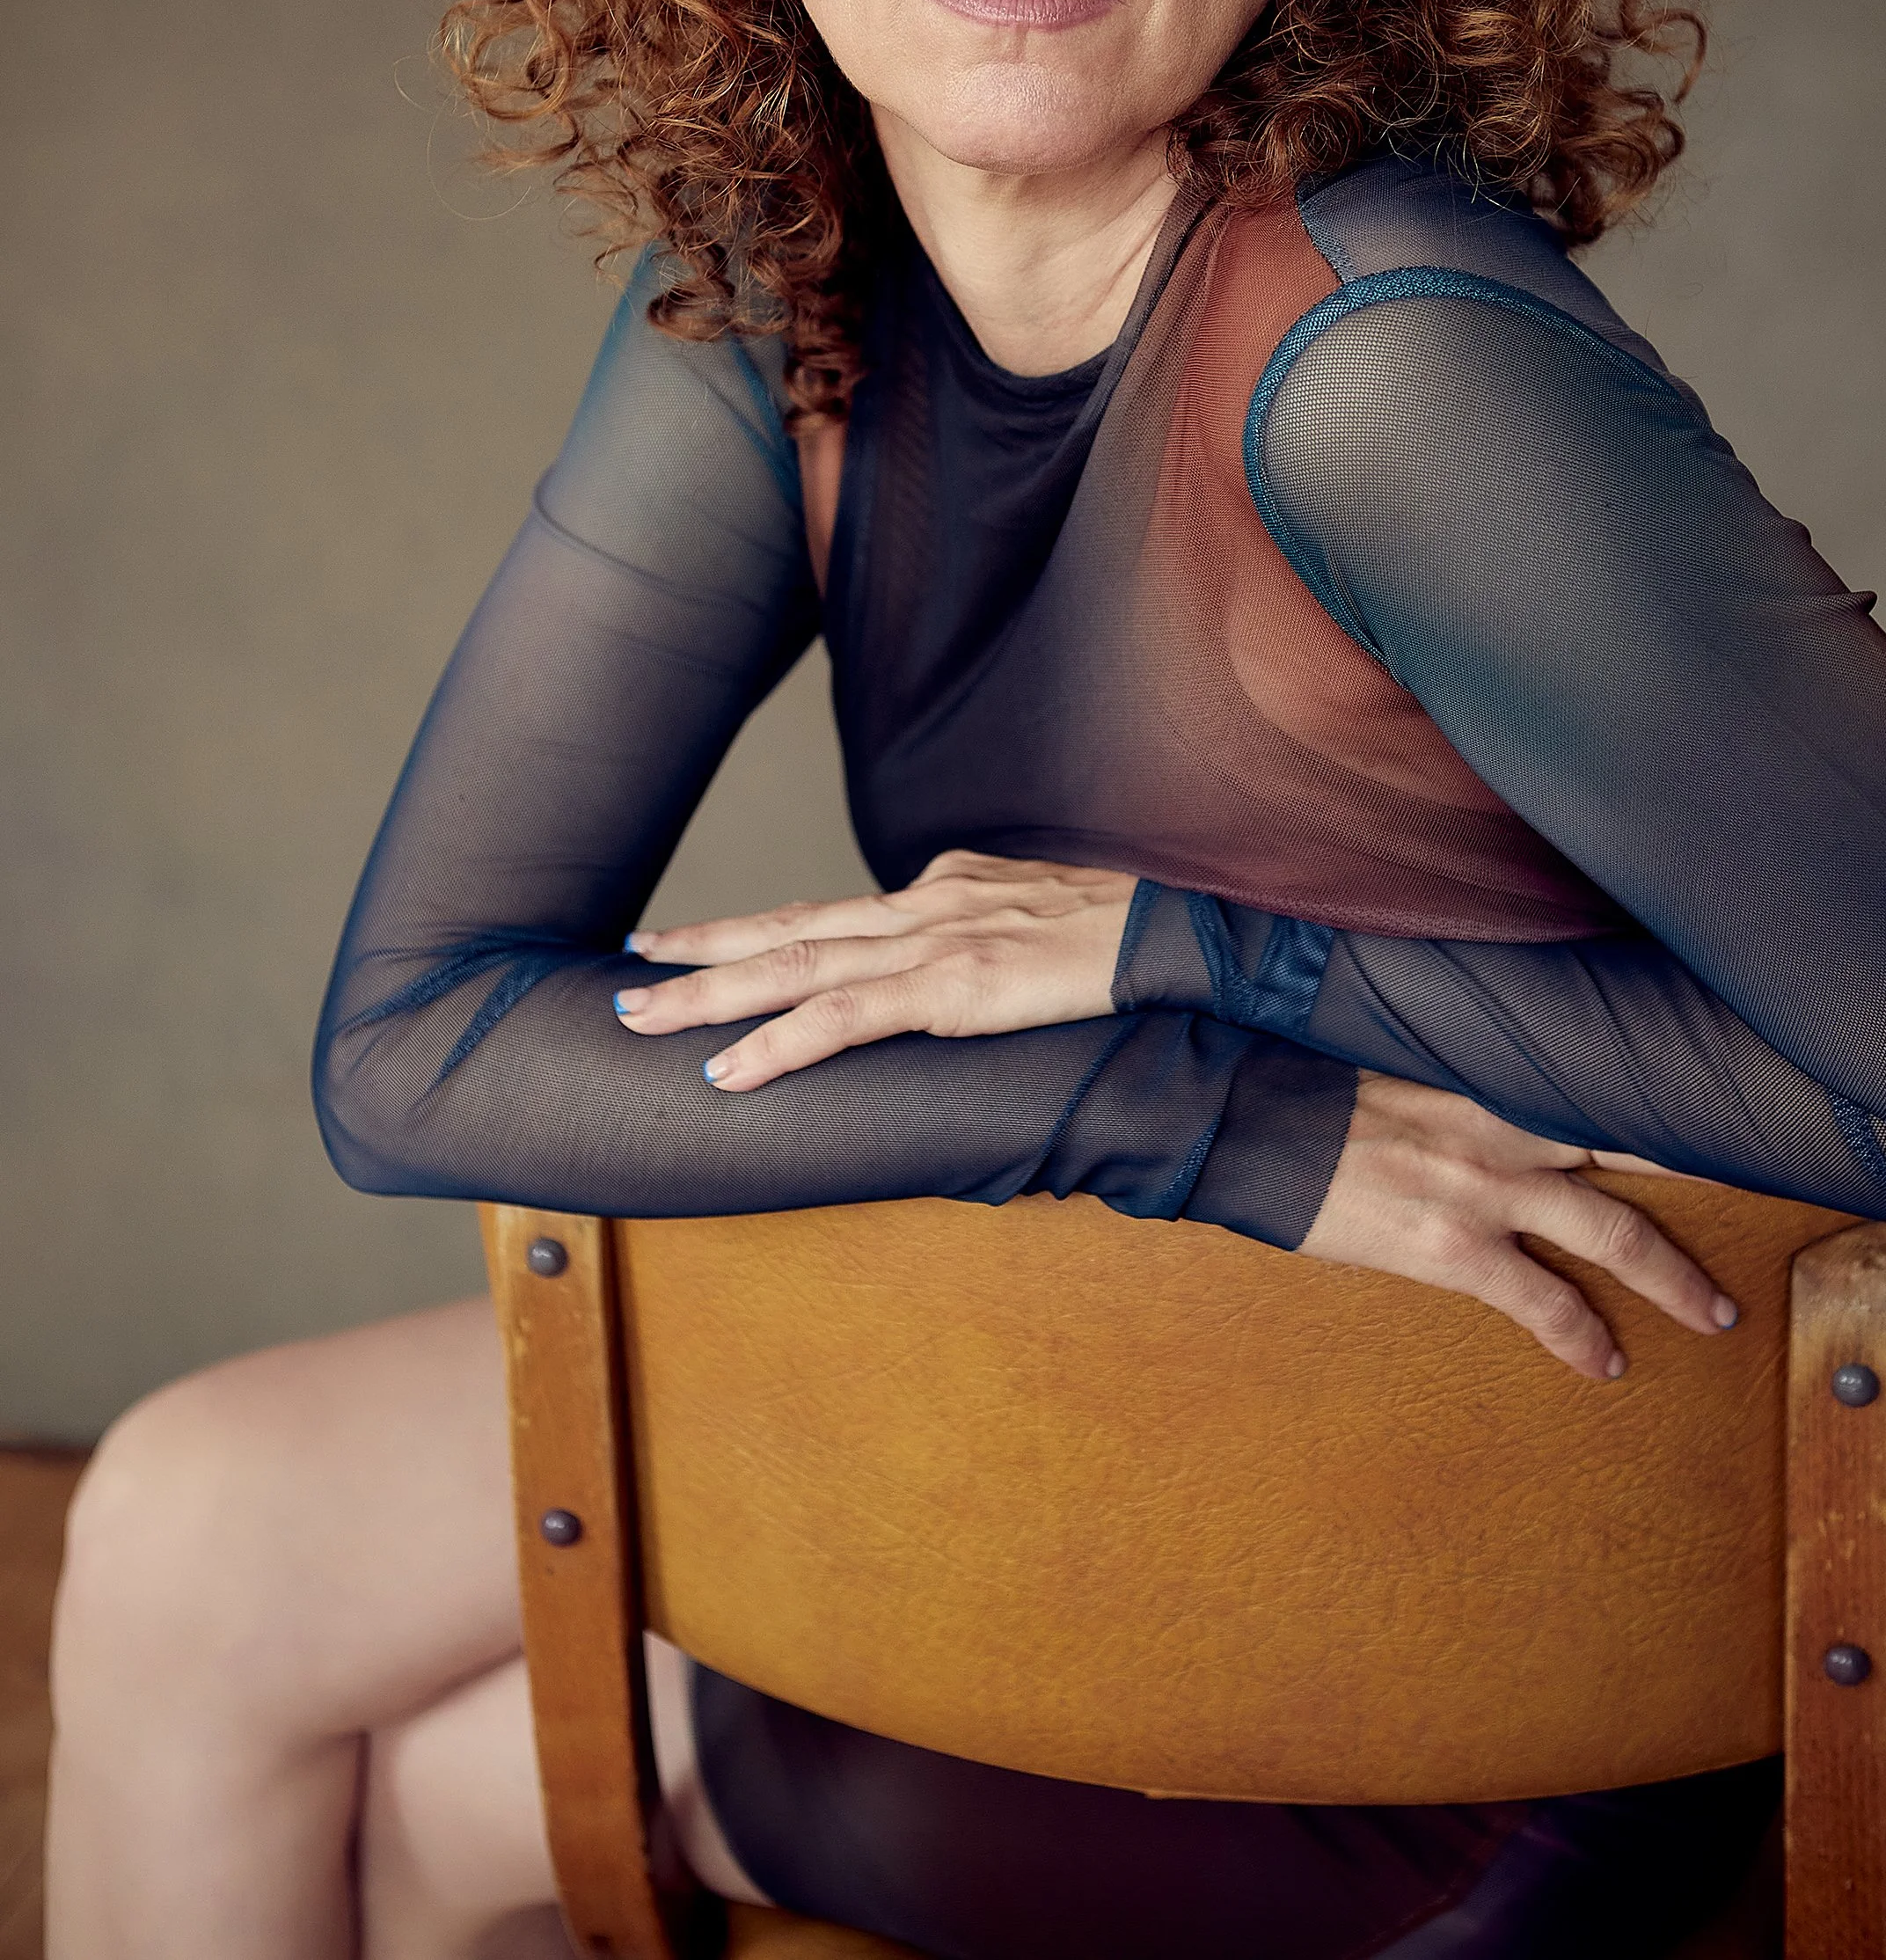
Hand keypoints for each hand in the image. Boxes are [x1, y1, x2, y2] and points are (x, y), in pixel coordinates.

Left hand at [612, 851, 1133, 1090]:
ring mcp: (933, 940)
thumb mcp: (1036, 924)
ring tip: (642, 1018)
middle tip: (629, 968)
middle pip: (789, 928)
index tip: (687, 940)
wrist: (1183, 935)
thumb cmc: (1125, 936)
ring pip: (795, 966)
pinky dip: (779, 1044)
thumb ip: (981, 937)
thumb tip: (949, 967)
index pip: (828, 912)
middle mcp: (922, 904)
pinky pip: (846, 1018)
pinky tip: (730, 1071)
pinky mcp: (954, 986)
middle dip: (702, 951)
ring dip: (709, 995)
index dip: (752, 930)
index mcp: (939, 888)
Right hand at [1300, 1073, 1738, 1381]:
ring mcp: (1488, 1188)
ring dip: (1674, 1277)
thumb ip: (1458, 1072)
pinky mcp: (1456, 1248)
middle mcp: (1509, 1124)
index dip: (1670, 1089)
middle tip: (1767, 1197)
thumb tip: (1492, 1082)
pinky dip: (1581, 1334)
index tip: (1723, 1094)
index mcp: (1494, 1071)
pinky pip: (1544, 1302)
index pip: (1606, 1074)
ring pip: (1616, 1232)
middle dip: (1709, 1176)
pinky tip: (1605, 1360)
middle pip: (1639, 1149)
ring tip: (1712, 1314)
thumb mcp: (1397, 1056)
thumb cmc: (1315, 1086)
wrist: (1253, 1123)